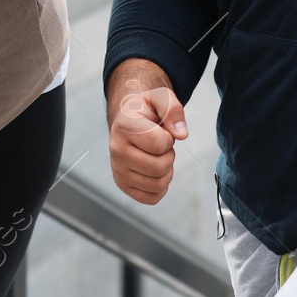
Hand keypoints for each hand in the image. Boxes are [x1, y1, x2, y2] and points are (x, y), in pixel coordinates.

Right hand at [106, 59, 188, 204]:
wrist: (128, 119)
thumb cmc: (145, 110)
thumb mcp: (161, 98)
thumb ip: (173, 109)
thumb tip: (181, 134)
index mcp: (124, 126)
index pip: (159, 143)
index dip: (168, 137)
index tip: (161, 130)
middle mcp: (116, 150)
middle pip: (159, 167)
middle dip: (169, 156)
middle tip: (161, 145)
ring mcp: (118, 170)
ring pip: (157, 184)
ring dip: (166, 171)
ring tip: (157, 156)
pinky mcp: (123, 184)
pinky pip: (152, 198)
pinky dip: (160, 187)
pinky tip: (154, 171)